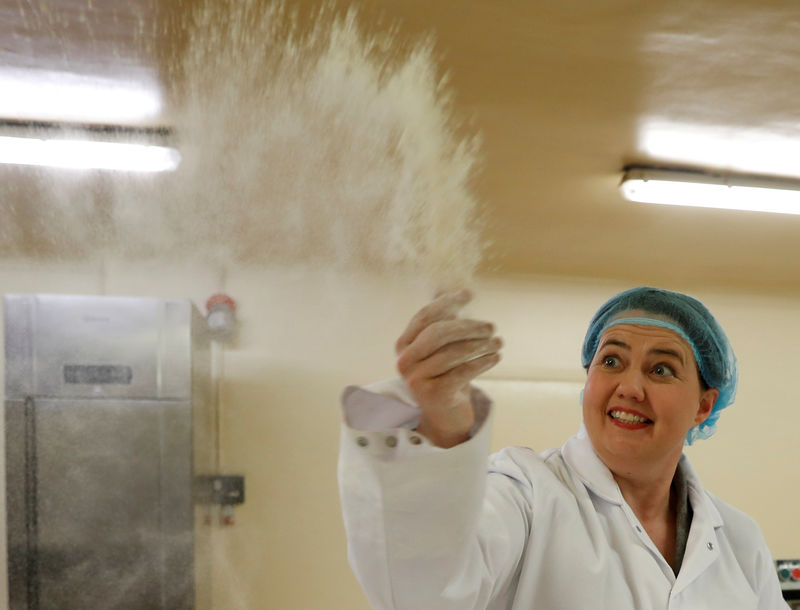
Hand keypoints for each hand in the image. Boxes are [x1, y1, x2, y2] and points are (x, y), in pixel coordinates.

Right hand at [395, 289, 501, 447]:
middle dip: (468, 326)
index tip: (469, 294)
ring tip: (499, 342)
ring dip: (480, 346)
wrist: (444, 414)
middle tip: (492, 327)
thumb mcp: (444, 345)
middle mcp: (405, 360)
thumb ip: (445, 318)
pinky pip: (461, 373)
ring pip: (451, 354)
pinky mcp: (432, 395)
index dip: (447, 302)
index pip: (424, 316)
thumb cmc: (445, 372)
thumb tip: (454, 285)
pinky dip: (481, 363)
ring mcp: (416, 379)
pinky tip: (495, 357)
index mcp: (404, 343)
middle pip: (437, 333)